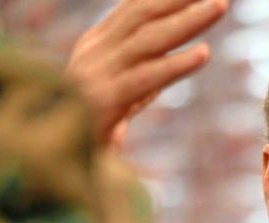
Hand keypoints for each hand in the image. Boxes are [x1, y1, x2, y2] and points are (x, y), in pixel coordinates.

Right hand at [67, 0, 227, 147]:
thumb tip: (176, 54)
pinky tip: (203, 54)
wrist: (49, 159)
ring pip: (149, 39)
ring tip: (219, 6)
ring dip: (187, 21)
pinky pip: (145, 78)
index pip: (134, 9)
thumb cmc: (86, 127)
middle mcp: (96, 52)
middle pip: (143, 15)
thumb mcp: (118, 91)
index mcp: (97, 45)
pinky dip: (175, 65)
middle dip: (180, 0)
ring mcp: (98, 74)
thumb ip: (143, 71)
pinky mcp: (104, 102)